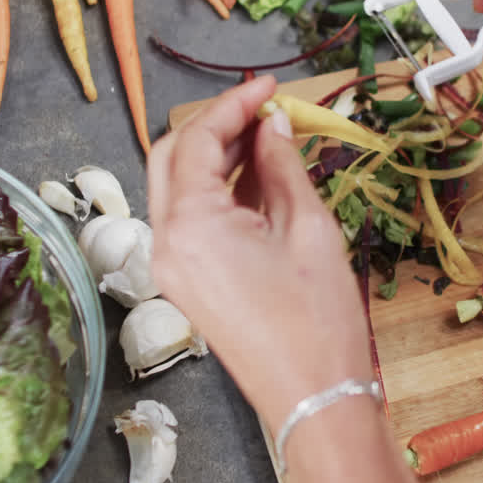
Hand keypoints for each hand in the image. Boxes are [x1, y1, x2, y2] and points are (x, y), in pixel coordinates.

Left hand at [147, 76, 371, 431]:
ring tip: (271, 136)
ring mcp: (173, 265)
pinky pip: (194, 219)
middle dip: (216, 125)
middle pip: (173, 157)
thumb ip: (283, 165)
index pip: (197, 139)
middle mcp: (166, 242)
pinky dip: (222, 191)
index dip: (233, 104)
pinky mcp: (189, 281)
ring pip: (181, 187)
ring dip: (219, 156)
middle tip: (264, 108)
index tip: (269, 86)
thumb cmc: (316, 319)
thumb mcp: (307, 228)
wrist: (314, 397)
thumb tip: (274, 125)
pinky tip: (263, 174)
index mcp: (189, 225)